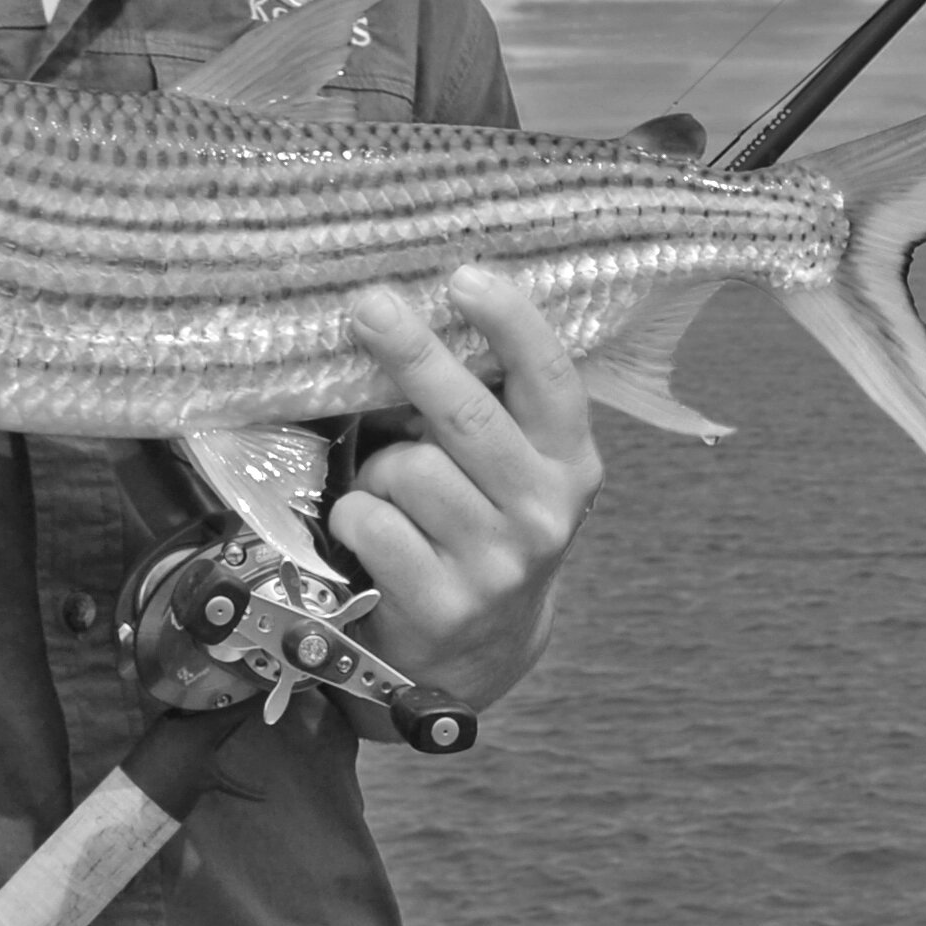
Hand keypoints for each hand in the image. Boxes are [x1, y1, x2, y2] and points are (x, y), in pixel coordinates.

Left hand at [326, 266, 600, 713]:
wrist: (480, 648)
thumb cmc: (483, 526)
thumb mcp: (513, 470)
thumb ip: (487, 409)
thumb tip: (407, 320)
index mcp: (570, 463)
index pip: (550, 381)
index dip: (510, 323)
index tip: (464, 277)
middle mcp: (544, 513)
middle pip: (468, 416)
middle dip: (412, 353)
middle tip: (369, 306)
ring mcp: (496, 565)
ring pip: (407, 470)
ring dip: (379, 470)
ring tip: (391, 492)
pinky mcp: (442, 605)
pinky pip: (370, 522)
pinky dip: (355, 515)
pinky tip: (372, 534)